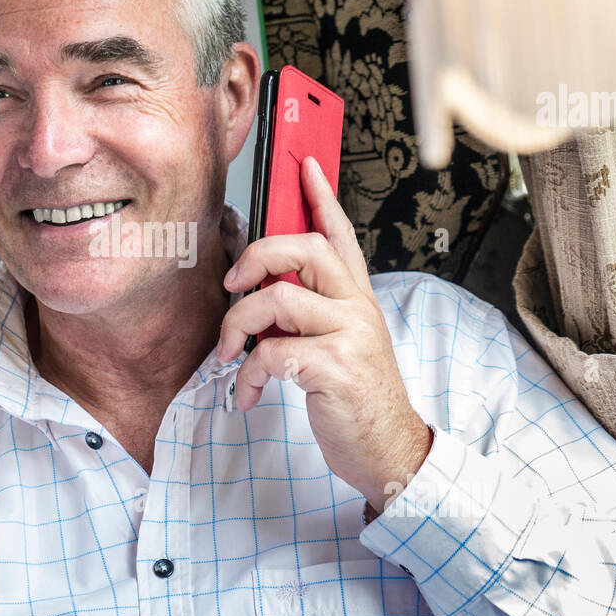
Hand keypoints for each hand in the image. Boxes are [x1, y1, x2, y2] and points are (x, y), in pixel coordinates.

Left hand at [215, 155, 432, 508]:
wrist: (389, 451)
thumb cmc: (356, 397)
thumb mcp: (340, 345)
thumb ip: (309, 314)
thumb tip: (258, 298)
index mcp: (357, 298)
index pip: (340, 234)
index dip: (321, 196)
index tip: (304, 164)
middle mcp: (357, 308)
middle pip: (305, 250)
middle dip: (257, 257)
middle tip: (232, 284)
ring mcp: (350, 335)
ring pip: (278, 301)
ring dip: (237, 326)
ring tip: (226, 353)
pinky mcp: (335, 368)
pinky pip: (271, 354)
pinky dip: (246, 376)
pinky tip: (248, 393)